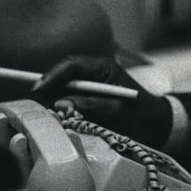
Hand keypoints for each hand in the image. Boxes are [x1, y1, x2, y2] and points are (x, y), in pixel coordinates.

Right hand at [30, 55, 171, 148]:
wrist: (156, 126)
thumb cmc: (141, 116)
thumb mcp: (118, 111)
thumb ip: (91, 105)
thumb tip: (61, 103)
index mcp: (103, 67)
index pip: (71, 64)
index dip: (52, 75)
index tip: (38, 89)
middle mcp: (94, 73)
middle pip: (62, 76)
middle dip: (47, 89)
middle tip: (34, 106)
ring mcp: (89, 86)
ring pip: (61, 89)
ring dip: (51, 101)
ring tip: (41, 115)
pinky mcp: (87, 100)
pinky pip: (67, 101)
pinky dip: (59, 110)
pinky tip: (52, 120)